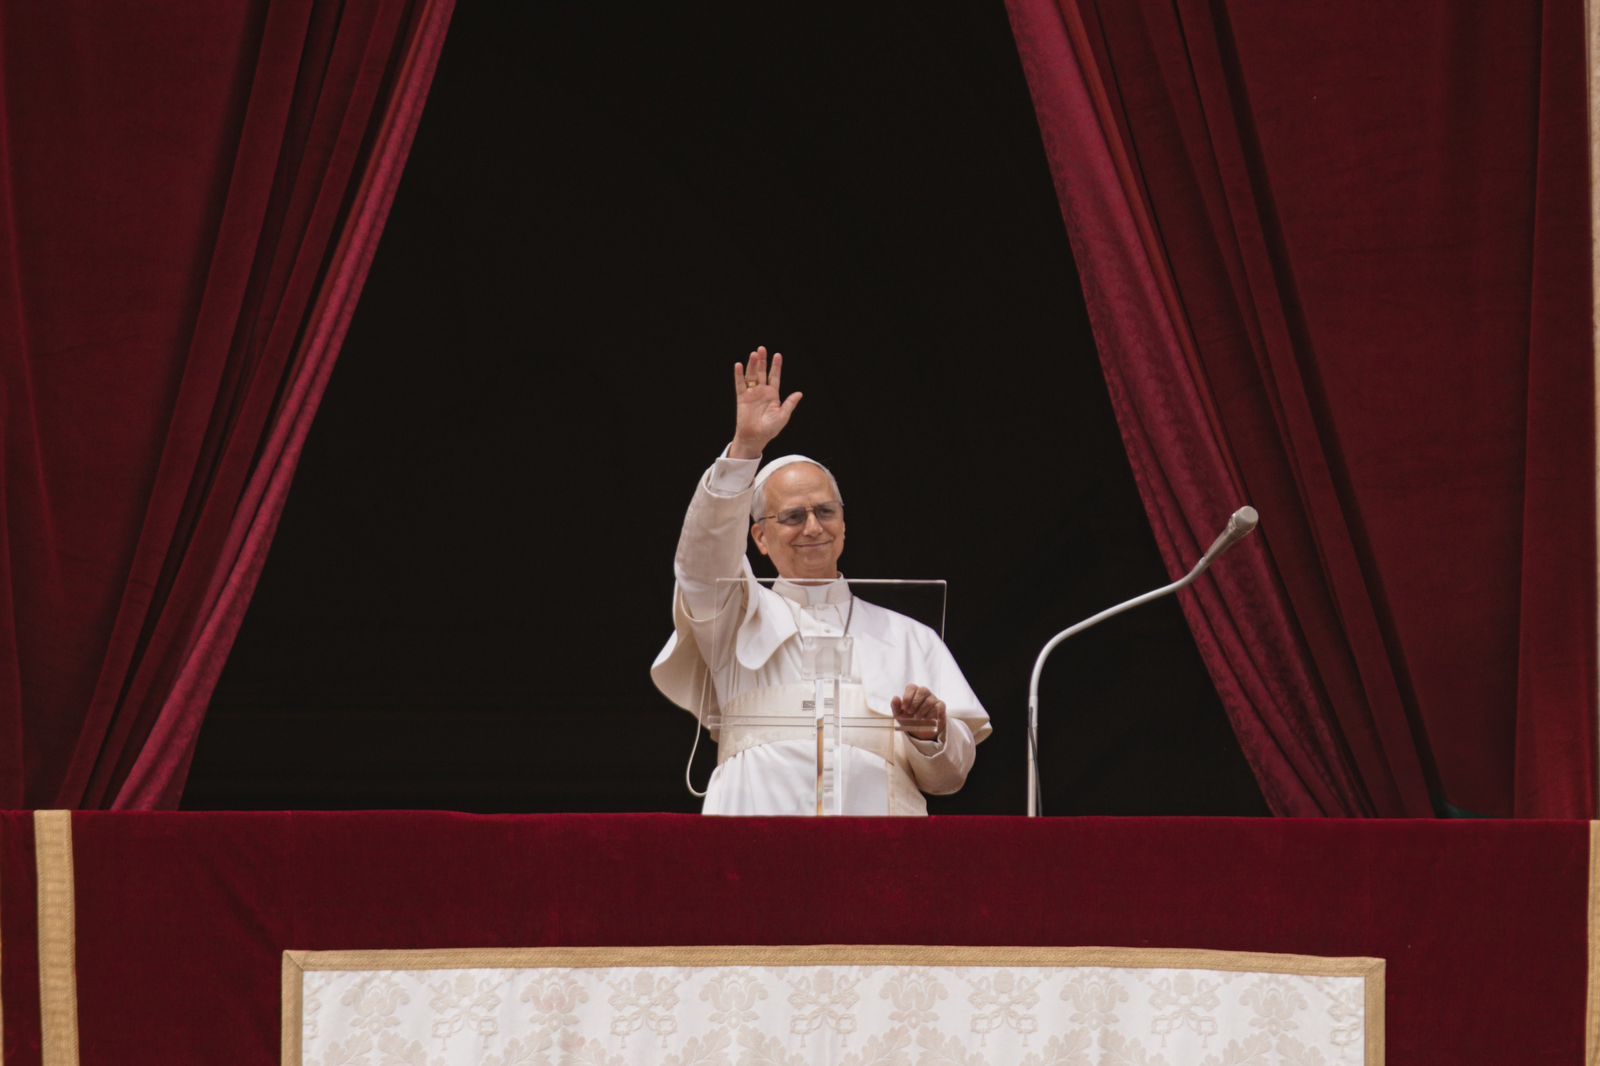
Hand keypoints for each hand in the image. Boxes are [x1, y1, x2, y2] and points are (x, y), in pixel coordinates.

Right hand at [730, 345, 800, 459]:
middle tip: (762, 349)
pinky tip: (739, 365)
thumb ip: (789, 404)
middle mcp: (762, 392)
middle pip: (762, 372)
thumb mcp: (783, 416)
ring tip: (754, 354)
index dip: (776, 366)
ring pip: (751, 376)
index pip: (774, 377)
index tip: (777, 355)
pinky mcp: (742, 398)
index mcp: (773, 395)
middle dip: (762, 361)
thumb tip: (799, 393)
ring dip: (752, 365)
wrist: (755, 437)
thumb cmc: (770, 429)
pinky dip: (739, 375)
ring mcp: (751, 394)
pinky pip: (740, 384)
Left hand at [891, 685, 946, 742]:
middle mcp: (924, 693)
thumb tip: (895, 698)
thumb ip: (896, 707)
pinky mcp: (940, 706)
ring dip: (922, 711)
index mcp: (913, 692)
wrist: (920, 731)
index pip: (911, 687)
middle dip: (915, 703)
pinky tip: (927, 719)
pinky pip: (939, 707)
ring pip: (930, 701)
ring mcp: (933, 699)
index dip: (907, 697)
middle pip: (922, 690)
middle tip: (910, 713)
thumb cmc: (909, 719)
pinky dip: (932, 714)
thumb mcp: (900, 715)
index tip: (904, 708)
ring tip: (917, 718)